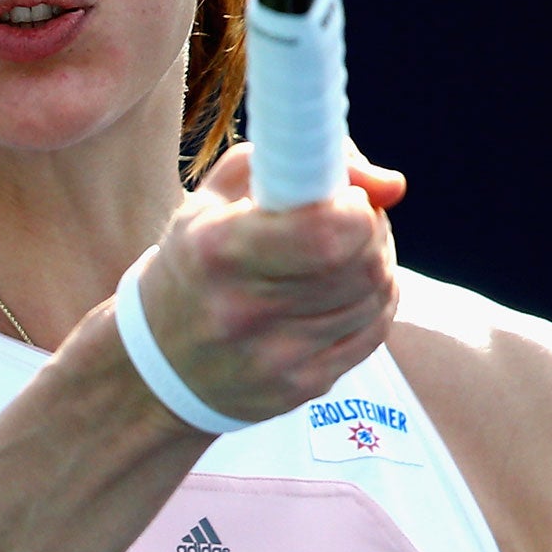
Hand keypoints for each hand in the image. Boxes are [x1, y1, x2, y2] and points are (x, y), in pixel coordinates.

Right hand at [132, 143, 405, 426]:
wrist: (159, 365)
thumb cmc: (194, 265)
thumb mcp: (218, 198)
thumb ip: (301, 164)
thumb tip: (391, 185)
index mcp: (219, 251)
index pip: (327, 231)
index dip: (356, 206)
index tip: (345, 195)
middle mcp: (246, 310)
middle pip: (363, 261)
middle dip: (371, 226)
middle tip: (349, 215)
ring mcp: (277, 357)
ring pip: (377, 293)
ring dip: (376, 261)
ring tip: (344, 251)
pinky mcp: (303, 386)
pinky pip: (375, 331)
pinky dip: (375, 300)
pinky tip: (348, 288)